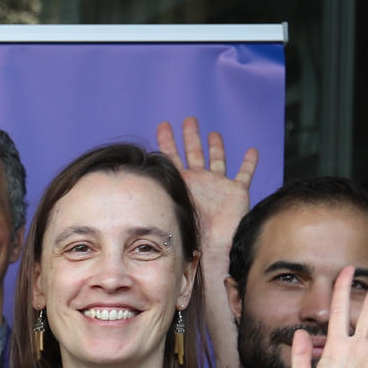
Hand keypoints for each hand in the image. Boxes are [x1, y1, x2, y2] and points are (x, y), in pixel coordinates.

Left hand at [154, 116, 256, 253]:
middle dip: (190, 136)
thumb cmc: (188, 234)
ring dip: (216, 146)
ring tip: (213, 133)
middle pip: (194, 152)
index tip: (162, 125)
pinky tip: (252, 151)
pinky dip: (249, 163)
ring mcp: (217, 185)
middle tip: (188, 120)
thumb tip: (116, 204)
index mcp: (182, 182)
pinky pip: (245, 173)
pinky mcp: (236, 191)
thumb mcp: (167, 211)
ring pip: (217, 159)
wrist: (211, 247)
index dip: (166, 141)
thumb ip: (150, 202)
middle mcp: (199, 180)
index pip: (171, 157)